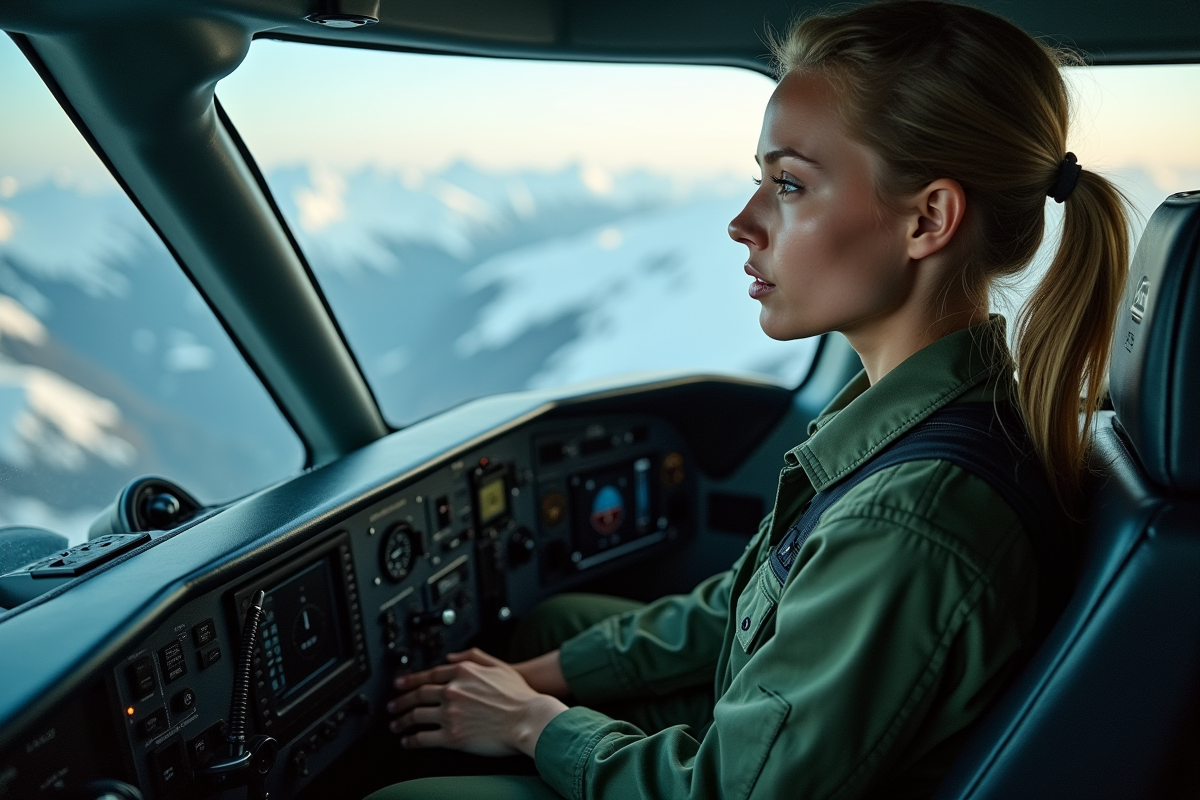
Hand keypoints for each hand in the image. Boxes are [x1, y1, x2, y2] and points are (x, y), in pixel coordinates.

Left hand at [387, 648, 567, 757]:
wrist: (529, 718)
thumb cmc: (519, 695)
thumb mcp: (498, 665)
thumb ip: (473, 655)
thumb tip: (452, 655)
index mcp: (462, 672)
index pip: (428, 675)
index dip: (410, 680)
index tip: (400, 684)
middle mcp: (452, 691)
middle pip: (418, 695)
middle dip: (401, 701)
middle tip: (392, 706)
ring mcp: (450, 714)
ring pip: (416, 716)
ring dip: (402, 720)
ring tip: (396, 725)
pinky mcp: (452, 736)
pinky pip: (424, 738)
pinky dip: (412, 740)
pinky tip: (408, 741)